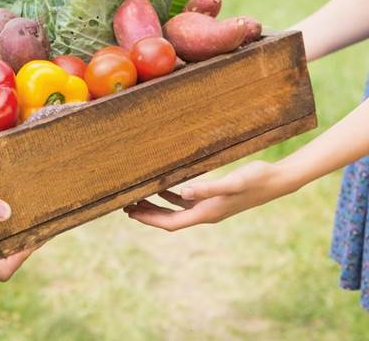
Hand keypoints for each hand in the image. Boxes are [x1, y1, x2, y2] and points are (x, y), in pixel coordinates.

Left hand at [124, 160, 297, 230]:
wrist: (277, 181)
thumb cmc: (255, 180)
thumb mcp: (231, 182)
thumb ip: (207, 187)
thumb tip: (183, 193)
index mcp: (206, 213)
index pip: (171, 222)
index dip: (149, 219)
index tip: (131, 213)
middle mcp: (206, 214)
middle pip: (170, 219)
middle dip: (148, 214)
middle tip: (126, 205)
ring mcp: (210, 208)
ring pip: (176, 211)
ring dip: (157, 206)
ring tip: (138, 198)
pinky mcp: (214, 199)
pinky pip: (187, 201)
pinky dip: (171, 197)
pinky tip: (163, 188)